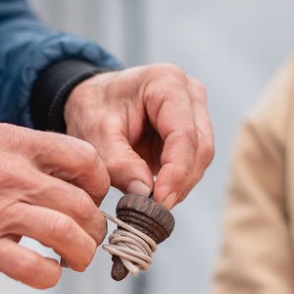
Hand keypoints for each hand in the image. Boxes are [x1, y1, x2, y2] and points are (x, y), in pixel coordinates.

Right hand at [0, 122, 110, 288]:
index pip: (86, 159)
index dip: (100, 182)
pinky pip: (32, 268)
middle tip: (89, 236)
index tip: (93, 196)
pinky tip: (47, 272)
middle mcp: (15, 177)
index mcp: (19, 146)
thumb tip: (62, 173)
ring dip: (82, 253)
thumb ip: (27, 151)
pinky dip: (49, 275)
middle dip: (95, 226)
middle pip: (83, 204)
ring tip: (76, 258)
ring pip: (67, 235)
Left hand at [64, 64, 213, 207]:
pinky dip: (177, 181)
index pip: (184, 134)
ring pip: (201, 157)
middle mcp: (189, 93)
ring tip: (153, 203)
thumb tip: (145, 193)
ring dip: (180, 184)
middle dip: (180, 182)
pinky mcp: (192, 130)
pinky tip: (158, 193)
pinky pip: (193, 162)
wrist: (93, 99)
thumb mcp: (94, 135)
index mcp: (166, 83)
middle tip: (156, 210)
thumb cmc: (93, 108)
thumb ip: (118, 163)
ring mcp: (195, 111)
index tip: (160, 200)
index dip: (176, 172)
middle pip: (200, 147)